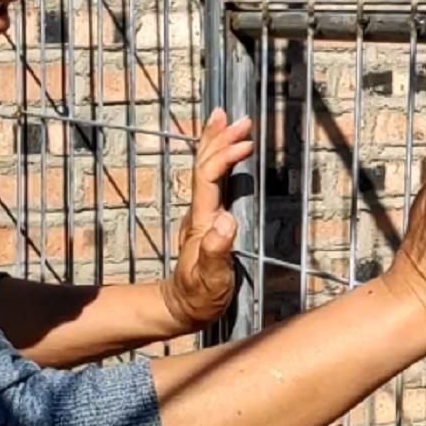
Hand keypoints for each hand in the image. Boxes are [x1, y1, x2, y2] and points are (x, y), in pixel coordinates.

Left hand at [162, 108, 254, 332]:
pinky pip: (210, 180)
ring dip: (214, 143)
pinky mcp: (205, 219)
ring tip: (225, 119)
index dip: (224, 156)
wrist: (180, 307)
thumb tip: (227, 220)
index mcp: (201, 221)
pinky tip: (224, 153)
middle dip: (219, 139)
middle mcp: (198, 212)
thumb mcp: (210, 280)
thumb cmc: (198, 297)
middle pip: (203, 165)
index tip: (245, 143)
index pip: (208, 178)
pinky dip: (217, 160)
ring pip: (203, 169)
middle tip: (238, 118)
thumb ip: (216, 252)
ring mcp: (200, 214)